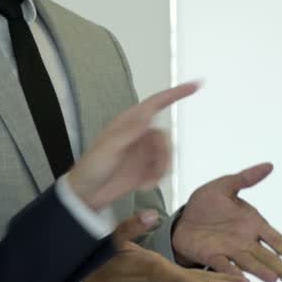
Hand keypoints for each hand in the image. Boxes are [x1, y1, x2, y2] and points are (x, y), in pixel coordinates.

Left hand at [67, 82, 198, 211]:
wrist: (88, 194)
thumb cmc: (92, 167)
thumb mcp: (108, 148)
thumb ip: (128, 132)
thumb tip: (146, 116)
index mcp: (129, 123)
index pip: (156, 103)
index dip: (175, 93)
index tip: (194, 86)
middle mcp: (139, 134)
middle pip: (165, 136)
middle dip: (164, 154)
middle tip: (157, 169)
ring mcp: (143, 151)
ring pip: (167, 154)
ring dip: (161, 168)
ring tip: (147, 181)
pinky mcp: (146, 168)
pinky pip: (163, 169)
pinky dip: (157, 178)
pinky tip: (143, 185)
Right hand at [82, 210, 252, 281]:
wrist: (96, 278)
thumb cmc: (105, 258)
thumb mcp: (116, 239)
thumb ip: (134, 225)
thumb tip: (153, 214)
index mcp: (154, 269)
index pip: (182, 280)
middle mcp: (164, 278)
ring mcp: (165, 280)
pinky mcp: (165, 278)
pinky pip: (192, 281)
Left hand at [172, 163, 281, 281]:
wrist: (181, 219)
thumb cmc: (206, 204)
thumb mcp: (224, 186)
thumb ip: (246, 178)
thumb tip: (269, 165)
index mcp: (252, 224)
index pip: (278, 241)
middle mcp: (245, 241)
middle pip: (269, 258)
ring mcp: (229, 250)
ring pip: (250, 263)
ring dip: (261, 271)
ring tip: (273, 279)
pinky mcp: (212, 256)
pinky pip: (224, 265)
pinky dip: (233, 274)